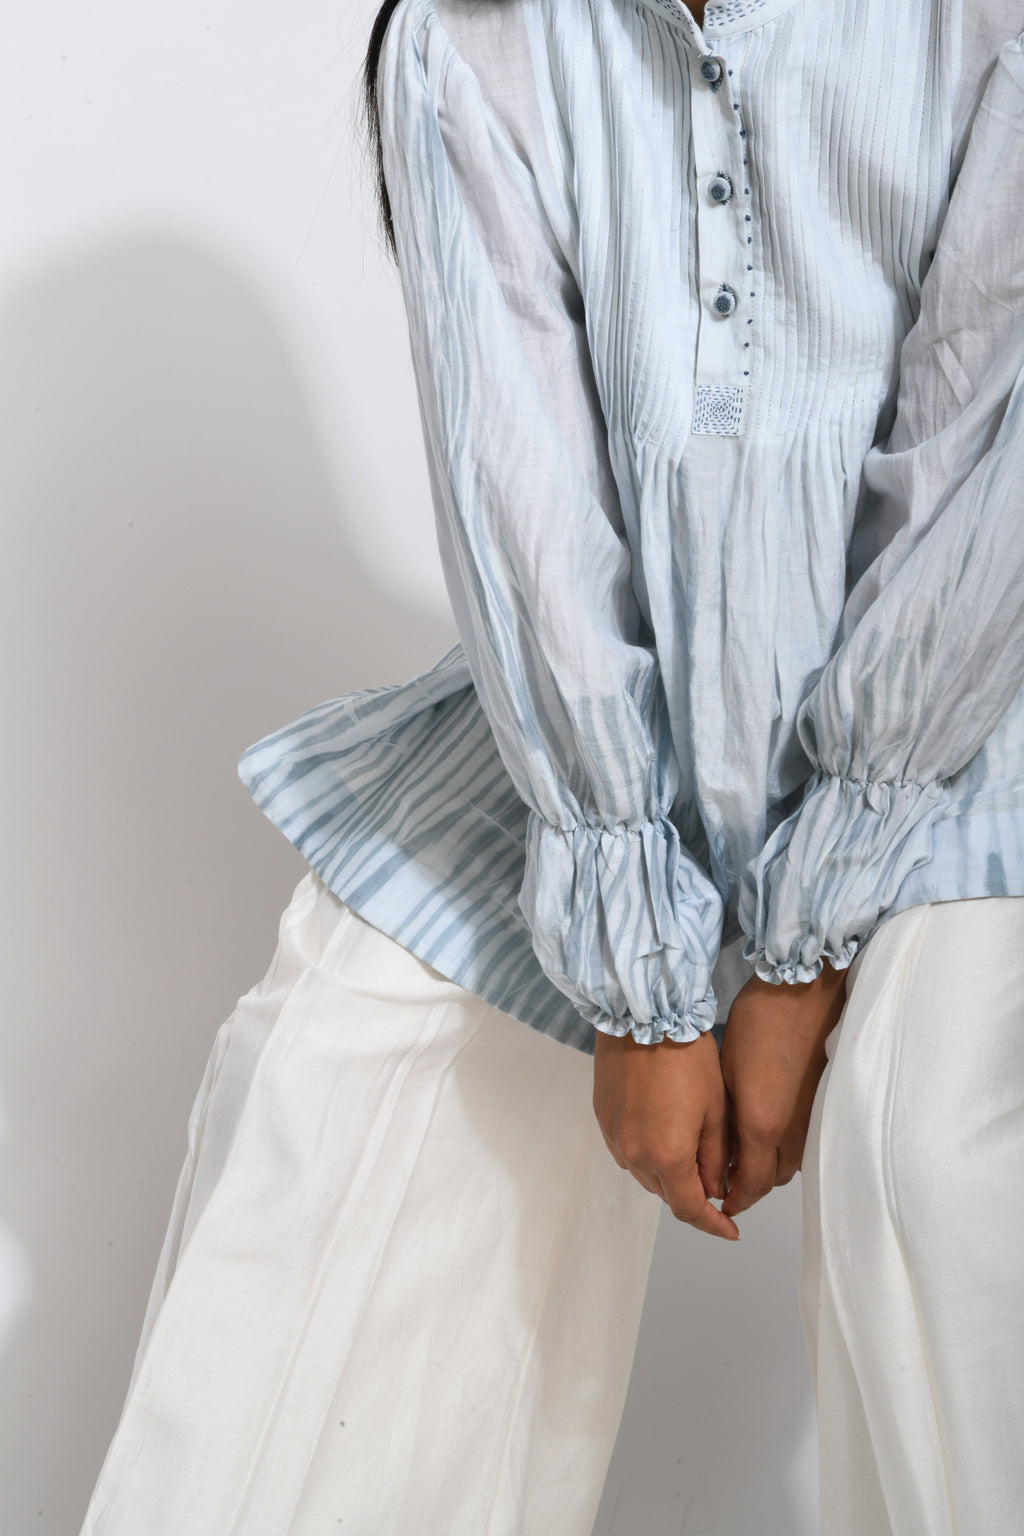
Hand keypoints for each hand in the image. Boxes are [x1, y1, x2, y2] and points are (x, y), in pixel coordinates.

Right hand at [593, 1028, 739, 1239]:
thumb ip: (716, 1158)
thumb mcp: (716, 1109)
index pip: (690, 1208)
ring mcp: (615, 1138)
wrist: (642, 1016)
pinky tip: (663, 1136)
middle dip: (692, 1196)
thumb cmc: (686, 1056)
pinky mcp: (603, 1119)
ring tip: (691, 1157)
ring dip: (669, 1176)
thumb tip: (716, 1187)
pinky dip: (648, 1156)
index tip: (731, 1230)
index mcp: (668, 1156)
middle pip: (666, 1194)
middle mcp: (635, 1155)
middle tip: (717, 1184)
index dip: (713, 1224)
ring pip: (645, 1175)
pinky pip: (628, 1152)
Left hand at [719, 962, 847, 1219]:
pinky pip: (804, 1141)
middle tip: (726, 1174)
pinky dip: (785, 1146)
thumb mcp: (725, 1074)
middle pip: (772, 1180)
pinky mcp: (826, 1105)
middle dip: (750, 1184)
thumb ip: (725, 1122)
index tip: (720, 1204)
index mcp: (762, 1126)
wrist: (802, 992)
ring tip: (744, 1150)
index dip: (735, 1200)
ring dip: (768, 1165)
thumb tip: (721, 1154)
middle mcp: (794, 1132)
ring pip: (791, 1162)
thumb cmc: (756, 1023)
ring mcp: (814, 1119)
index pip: (751, 1185)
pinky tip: (767, 1127)